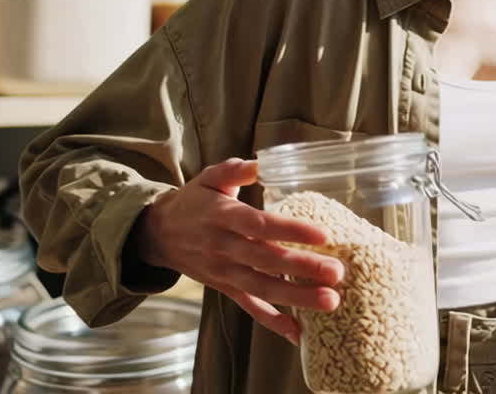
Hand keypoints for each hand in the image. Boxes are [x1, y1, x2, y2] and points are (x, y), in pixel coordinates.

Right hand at [132, 158, 343, 344]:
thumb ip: (234, 170)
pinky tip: (299, 333)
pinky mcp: (225, 288)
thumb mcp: (209, 178)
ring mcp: (225, 272)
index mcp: (222, 216)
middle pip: (266, 260)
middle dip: (303, 268)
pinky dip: (273, 322)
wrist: (159, 234)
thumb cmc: (194, 202)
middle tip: (336, 272)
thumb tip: (261, 163)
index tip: (323, 234)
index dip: (291, 230)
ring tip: (330, 300)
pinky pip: (250, 308)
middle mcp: (224, 247)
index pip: (259, 225)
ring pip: (262, 288)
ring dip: (297, 298)